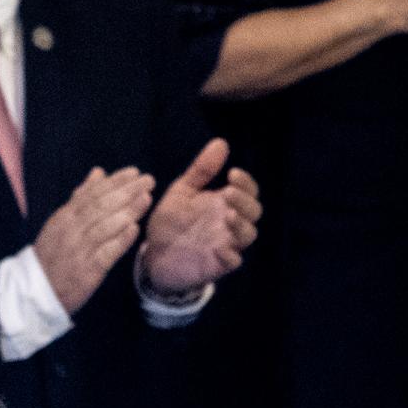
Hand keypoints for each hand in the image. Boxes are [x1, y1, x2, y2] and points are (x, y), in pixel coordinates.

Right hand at [31, 166, 153, 313]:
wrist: (37, 290)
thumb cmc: (53, 253)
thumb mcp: (61, 221)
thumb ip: (82, 197)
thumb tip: (99, 172)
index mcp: (65, 217)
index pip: (92, 194)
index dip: (114, 182)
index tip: (134, 172)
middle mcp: (71, 231)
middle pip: (101, 207)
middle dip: (126, 191)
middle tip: (148, 181)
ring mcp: (78, 251)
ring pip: (104, 227)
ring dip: (127, 211)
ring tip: (146, 198)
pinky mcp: (86, 272)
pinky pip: (105, 254)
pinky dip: (120, 241)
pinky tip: (134, 230)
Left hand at [136, 140, 260, 297]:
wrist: (153, 256)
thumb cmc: (171, 223)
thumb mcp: (183, 191)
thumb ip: (201, 170)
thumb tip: (221, 142)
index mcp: (223, 203)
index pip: (248, 190)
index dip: (246, 182)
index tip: (232, 173)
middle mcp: (229, 223)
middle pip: (254, 211)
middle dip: (245, 200)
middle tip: (227, 193)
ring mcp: (226, 244)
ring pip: (248, 235)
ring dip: (242, 225)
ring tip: (228, 215)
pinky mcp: (217, 265)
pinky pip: (233, 262)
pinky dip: (231, 255)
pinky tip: (220, 247)